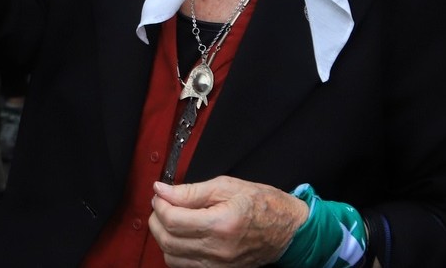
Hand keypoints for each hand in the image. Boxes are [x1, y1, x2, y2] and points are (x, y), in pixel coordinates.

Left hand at [148, 177, 307, 267]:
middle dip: (156, 220)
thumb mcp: (226, 186)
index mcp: (221, 225)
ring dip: (163, 237)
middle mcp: (218, 250)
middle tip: (161, 204)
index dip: (160, 204)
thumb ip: (190, 191)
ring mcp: (218, 266)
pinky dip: (176, 252)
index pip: (172, 220)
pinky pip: (185, 267)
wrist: (288, 230)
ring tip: (171, 219)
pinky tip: (182, 236)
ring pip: (172, 258)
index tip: (160, 194)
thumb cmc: (263, 205)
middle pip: (168, 241)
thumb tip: (162, 190)